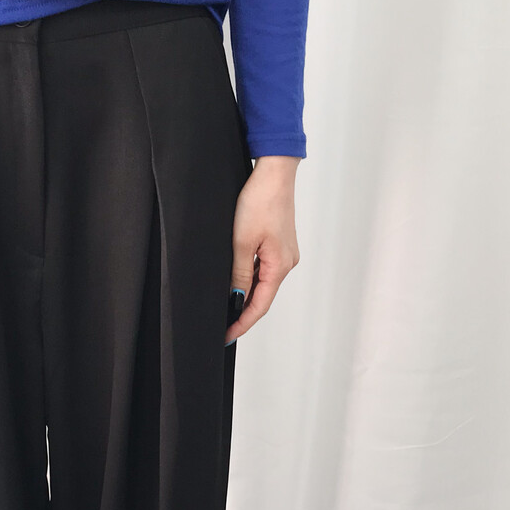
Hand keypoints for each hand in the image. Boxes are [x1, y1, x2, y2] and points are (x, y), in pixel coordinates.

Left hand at [224, 155, 300, 343]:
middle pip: (262, 297)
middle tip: (222, 327)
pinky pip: (264, 268)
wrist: (273, 172)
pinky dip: (250, 279)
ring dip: (245, 296)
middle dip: (242, 313)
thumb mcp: (242, 242)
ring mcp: (284, 253)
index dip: (242, 323)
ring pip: (262, 283)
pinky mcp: (279, 243)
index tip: (226, 336)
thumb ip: (239, 274)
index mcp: (280, 266)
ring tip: (225, 308)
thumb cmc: (260, 201)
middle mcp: (287, 262)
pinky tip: (236, 282)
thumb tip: (235, 299)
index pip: (259, 306)